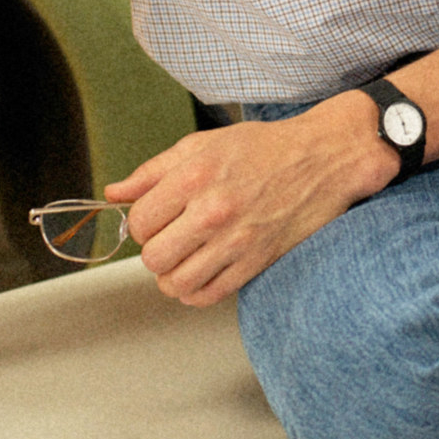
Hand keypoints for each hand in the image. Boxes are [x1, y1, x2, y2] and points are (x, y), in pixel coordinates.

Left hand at [106, 96, 393, 307]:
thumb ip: (154, 170)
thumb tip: (114, 193)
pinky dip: (196, 291)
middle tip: (170, 237)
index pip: (139, 222)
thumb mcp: (204, 144)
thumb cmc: (265, 148)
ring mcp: (236, 240)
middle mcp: (213, 210)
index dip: (142, 223)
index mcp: (194, 175)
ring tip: (183, 259)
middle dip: (155, 249)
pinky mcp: (257, 261)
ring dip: (172, 275)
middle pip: (153, 257)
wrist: (324, 159)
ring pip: (176, 283)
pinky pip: (208, 295)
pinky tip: (202, 271)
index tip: (156, 219)